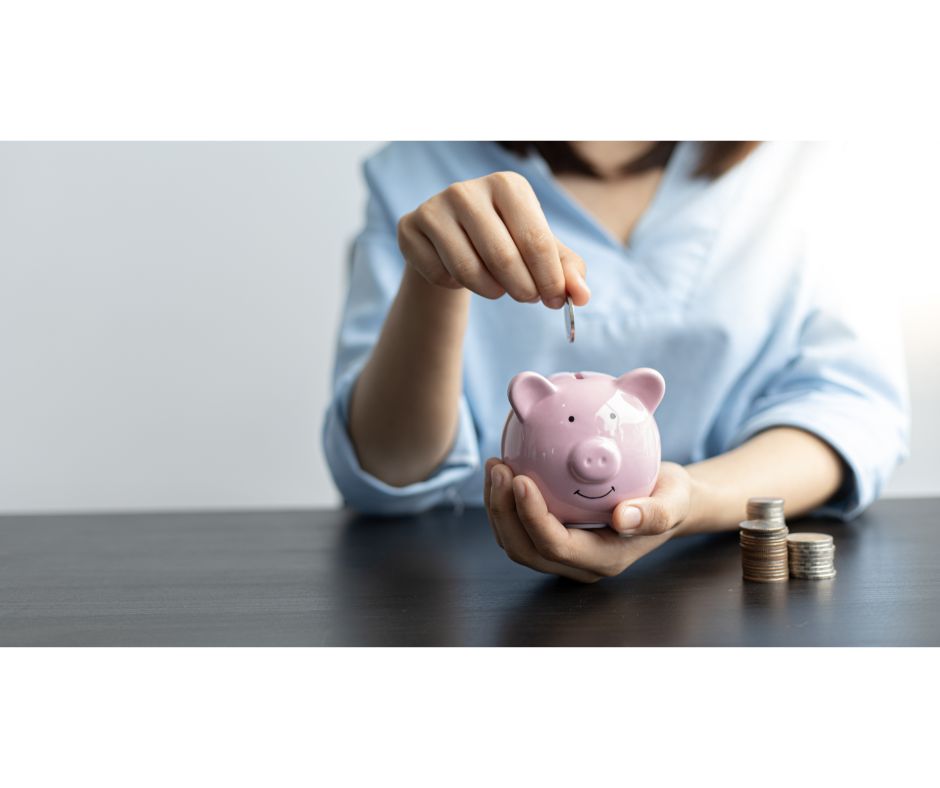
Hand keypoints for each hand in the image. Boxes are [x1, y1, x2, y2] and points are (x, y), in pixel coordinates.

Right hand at [397, 171, 590, 307]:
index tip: (557, 301)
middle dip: (523, 288)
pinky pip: (440, 275)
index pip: (536, 241)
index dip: (550, 279)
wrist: (451, 238)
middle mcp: (467, 190)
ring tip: (498, 287)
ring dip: (491, 291)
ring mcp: (434, 207)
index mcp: (507, 185)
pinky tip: (459, 272)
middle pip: (503, 257)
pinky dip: (455, 286)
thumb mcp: (539, 251)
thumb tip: (582, 296)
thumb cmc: (505, 241)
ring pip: (468, 270)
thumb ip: (566, 271)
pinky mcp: (409, 228)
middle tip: (528, 298)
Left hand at [484, 459, 693, 582]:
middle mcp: (578, 563)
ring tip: (495, 464)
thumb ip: (656, 513)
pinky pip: (518, 527)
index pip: (556, 545)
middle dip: (503, 512)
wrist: (666, 499)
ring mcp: (562, 554)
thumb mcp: (675, 500)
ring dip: (497, 506)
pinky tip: (504, 467)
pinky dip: (505, 501)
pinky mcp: (552, 538)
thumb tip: (624, 519)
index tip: (521, 478)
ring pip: (515, 542)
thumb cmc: (670, 497)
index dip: (532, 517)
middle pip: (525, 549)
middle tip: (499, 467)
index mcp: (604, 559)